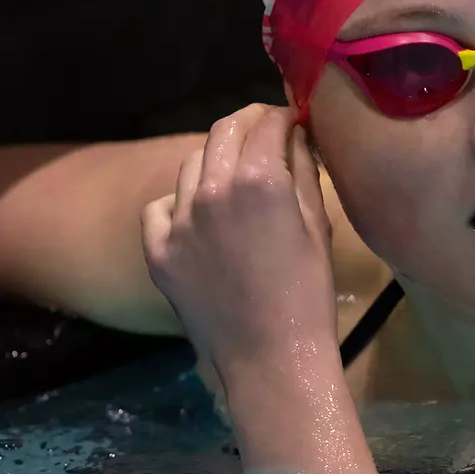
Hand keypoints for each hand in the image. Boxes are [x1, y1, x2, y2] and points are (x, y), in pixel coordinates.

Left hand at [141, 105, 338, 374]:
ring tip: (234, 179)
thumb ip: (302, 171)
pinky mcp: (158, 250)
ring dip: (215, 161)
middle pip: (222, 132)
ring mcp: (179, 221)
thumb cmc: (308, 295)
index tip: (290, 119)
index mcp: (258, 179)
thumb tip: (295, 135)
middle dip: (246, 125)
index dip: (281, 115)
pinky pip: (161, 207)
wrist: (271, 359)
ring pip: (192, 165)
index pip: (265, 122)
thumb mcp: (316, 227)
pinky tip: (199, 217)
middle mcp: (212, 189)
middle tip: (263, 134)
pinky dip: (180, 203)